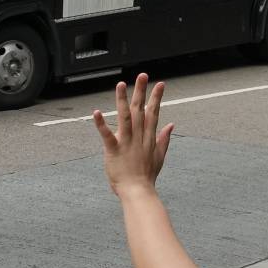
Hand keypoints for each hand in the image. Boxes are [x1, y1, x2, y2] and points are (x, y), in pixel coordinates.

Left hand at [91, 73, 174, 194]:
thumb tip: (171, 124)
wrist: (138, 192)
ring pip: (125, 117)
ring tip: (120, 84)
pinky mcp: (114, 150)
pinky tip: (96, 112)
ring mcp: (127, 143)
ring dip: (122, 100)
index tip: (160, 84)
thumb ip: (164, 139)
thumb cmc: (147, 176)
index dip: (156, 97)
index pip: (154, 113)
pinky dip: (101, 124)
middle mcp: (139, 137)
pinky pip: (107, 135)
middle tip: (142, 75)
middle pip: (141, 110)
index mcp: (149, 138)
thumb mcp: (160, 156)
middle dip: (141, 91)